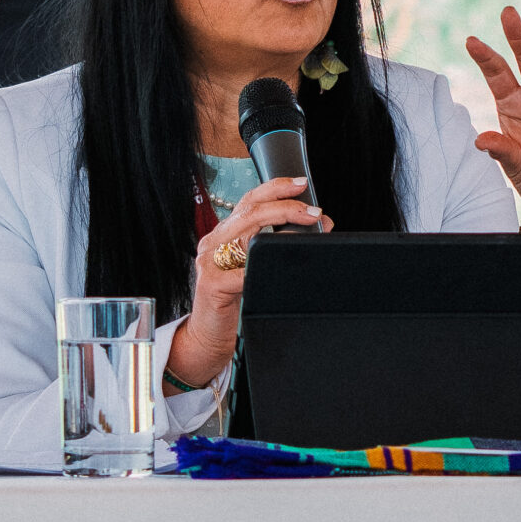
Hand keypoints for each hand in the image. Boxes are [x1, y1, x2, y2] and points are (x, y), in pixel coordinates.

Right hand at [164, 177, 331, 390]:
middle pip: (250, 212)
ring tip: (307, 226)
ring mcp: (209, 262)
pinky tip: (279, 265)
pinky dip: (262, 266)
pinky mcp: (212, 285)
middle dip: (286, 206)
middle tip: (314, 212)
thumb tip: (313, 228)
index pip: (248, 201)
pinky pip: (242, 272)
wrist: (206, 337)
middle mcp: (212, 242)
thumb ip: (270, 248)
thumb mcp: (251, 268)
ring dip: (281, 226)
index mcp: (222, 234)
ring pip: (247, 233)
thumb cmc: (233, 302)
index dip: (274, 188)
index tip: (300, 184)